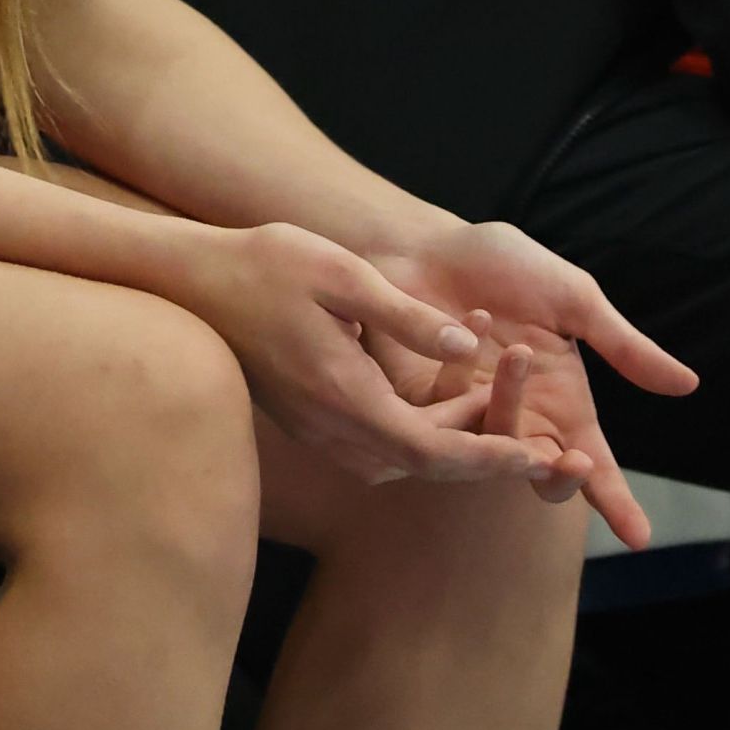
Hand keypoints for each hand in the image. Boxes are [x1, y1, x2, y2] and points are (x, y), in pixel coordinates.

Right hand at [173, 222, 564, 488]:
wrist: (189, 281)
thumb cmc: (263, 266)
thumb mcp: (341, 276)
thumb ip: (406, 317)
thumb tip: (466, 348)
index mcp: (344, 395)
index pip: (432, 451)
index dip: (490, 457)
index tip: (539, 457)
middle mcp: (329, 426)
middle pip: (420, 464)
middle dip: (483, 456)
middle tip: (539, 442)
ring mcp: (313, 427)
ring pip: (396, 459)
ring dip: (447, 443)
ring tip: (491, 406)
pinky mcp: (304, 418)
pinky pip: (371, 445)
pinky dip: (413, 433)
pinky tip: (433, 399)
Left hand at [369, 222, 697, 547]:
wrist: (429, 242)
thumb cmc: (503, 266)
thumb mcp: (573, 300)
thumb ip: (623, 346)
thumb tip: (688, 385)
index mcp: (560, 400)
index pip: (593, 463)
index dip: (616, 500)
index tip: (638, 536)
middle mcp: (516, 416)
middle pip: (543, 476)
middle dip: (562, 476)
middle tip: (575, 459)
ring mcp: (465, 414)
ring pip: (493, 454)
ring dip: (511, 410)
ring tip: (520, 351)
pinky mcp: (417, 404)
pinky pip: (442, 417)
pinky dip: (461, 376)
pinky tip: (470, 327)